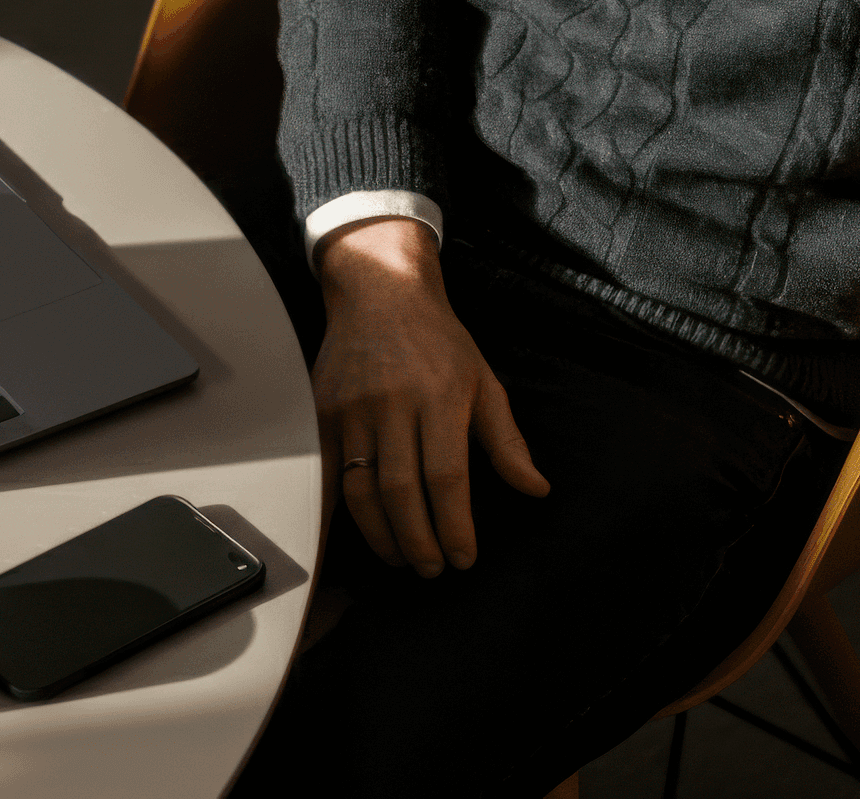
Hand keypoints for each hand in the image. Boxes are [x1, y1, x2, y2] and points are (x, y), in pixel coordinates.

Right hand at [314, 217, 548, 576]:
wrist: (380, 290)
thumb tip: (536, 489)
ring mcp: (352, 409)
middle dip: (420, 543)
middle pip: (402, 492)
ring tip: (404, 558)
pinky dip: (339, 517)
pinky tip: (359, 537)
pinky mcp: (323, 414)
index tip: (464, 556)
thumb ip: (507, 441)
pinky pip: (327, 477)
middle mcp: (394, 403)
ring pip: (362, 492)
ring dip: (383, 538)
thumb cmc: (437, 338)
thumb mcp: (483, 380)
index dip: (455, 525)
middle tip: (434, 568)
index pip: (447, 476)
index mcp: (440, 394)